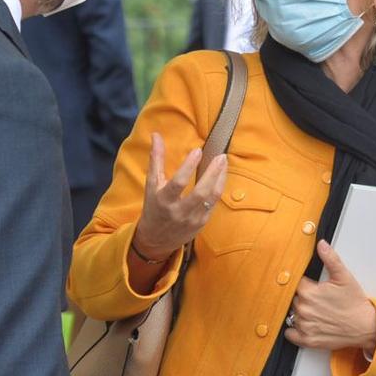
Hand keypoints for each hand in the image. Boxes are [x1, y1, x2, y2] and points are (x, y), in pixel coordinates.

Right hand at [131, 131, 227, 262]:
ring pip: (211, 197)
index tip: (197, 150)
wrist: (156, 240)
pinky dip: (219, 188)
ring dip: (220, 179)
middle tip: (221, 156)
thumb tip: (156, 135)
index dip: (188, 166)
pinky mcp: (202, 223)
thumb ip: (155, 159)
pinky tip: (222, 175)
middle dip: (213, 173)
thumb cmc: (153, 207)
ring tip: (224, 162)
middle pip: (200, 192)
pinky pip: (214, 203)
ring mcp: (192, 219)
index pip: (178, 183)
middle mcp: (179, 211)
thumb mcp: (151, 184)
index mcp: (164, 200)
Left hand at [285, 241, 375, 351]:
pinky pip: (290, 334)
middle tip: (319, 299)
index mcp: (309, 292)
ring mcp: (305, 326)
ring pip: (292, 315)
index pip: (295, 283)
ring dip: (300, 312)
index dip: (304, 283)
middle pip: (294, 299)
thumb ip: (330, 258)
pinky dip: (294, 330)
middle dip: (303, 297)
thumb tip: (321, 244)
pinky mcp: (308, 340)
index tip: (311, 285)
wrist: (366, 326)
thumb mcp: (344, 276)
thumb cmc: (355, 303)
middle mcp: (304, 309)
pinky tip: (306, 324)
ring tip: (317, 311)